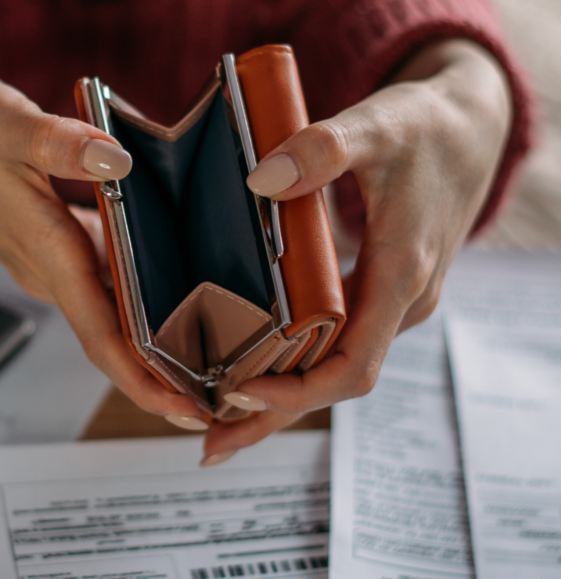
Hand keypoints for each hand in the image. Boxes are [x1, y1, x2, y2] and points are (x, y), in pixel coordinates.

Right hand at [0, 71, 204, 422]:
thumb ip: (59, 144)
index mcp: (45, 249)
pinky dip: (133, 294)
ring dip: (151, 340)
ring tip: (209, 354)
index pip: (100, 333)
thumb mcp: (6, 125)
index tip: (183, 410)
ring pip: (106, 314)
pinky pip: (97, 283)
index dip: (144, 379)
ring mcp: (45, 263)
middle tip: (220, 398)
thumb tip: (117, 160)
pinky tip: (169, 280)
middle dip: (161, 376)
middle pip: (110, 339)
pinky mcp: (46, 246)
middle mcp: (46, 270)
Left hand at [201, 39, 512, 464]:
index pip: (353, 365)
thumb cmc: (429, 125)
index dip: (298, 393)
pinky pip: (333, 338)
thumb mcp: (381, 124)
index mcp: (401, 276)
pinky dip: (291, 359)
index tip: (240, 395)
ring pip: (331, 365)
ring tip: (215, 417)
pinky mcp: (378, 288)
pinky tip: (250, 362)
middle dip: (272, 416)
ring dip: (278, 395)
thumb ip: (326, 148)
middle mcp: (398, 302)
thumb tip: (261, 180)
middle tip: (209, 447)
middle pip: (333, 382)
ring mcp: (390, 299)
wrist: (470, 122)